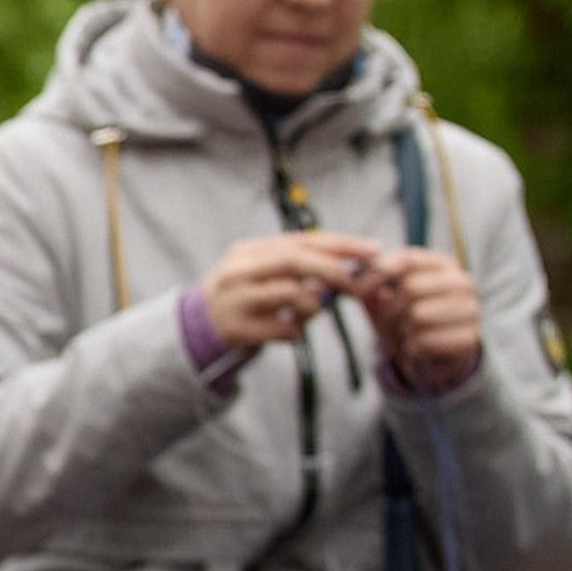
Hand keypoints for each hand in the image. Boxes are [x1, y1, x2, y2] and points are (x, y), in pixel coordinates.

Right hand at [198, 231, 387, 351]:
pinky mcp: (236, 329)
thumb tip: (351, 269)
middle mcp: (239, 270)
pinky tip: (291, 331)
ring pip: (290, 293)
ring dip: (314, 305)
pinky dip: (296, 331)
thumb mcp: (265, 273)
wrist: (198, 326)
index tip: (373, 249)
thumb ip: (301, 268)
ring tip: (312, 312)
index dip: (342, 243)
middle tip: (355, 284)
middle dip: (332, 269)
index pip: (302, 239)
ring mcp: (236, 299)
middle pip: (294, 259)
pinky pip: (282, 329)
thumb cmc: (245, 295)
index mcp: (249, 250)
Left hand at [348, 245, 481, 392]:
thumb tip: (356, 275)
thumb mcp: (383, 294)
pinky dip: (412, 348)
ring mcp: (471, 310)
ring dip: (401, 330)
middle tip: (388, 320)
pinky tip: (416, 348)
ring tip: (404, 334)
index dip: (379, 273)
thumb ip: (371, 280)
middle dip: (390, 308)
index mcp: (444, 264)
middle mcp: (463, 282)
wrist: (428, 354)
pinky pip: (425, 341)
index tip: (359, 290)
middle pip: (411, 288)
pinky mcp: (469, 338)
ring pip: (418, 316)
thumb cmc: (403, 317)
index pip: (408, 258)